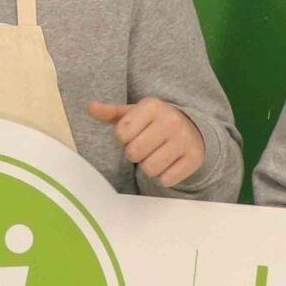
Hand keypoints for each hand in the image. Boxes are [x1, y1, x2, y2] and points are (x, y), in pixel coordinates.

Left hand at [89, 98, 204, 187]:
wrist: (192, 128)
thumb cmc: (153, 122)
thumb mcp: (133, 114)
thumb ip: (111, 113)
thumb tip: (91, 108)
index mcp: (152, 106)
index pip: (121, 134)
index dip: (123, 139)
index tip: (134, 134)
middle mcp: (170, 120)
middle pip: (134, 153)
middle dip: (135, 154)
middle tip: (145, 147)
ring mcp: (185, 139)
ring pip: (150, 168)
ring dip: (149, 167)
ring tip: (156, 155)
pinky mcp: (195, 158)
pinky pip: (167, 179)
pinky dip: (164, 176)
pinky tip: (169, 163)